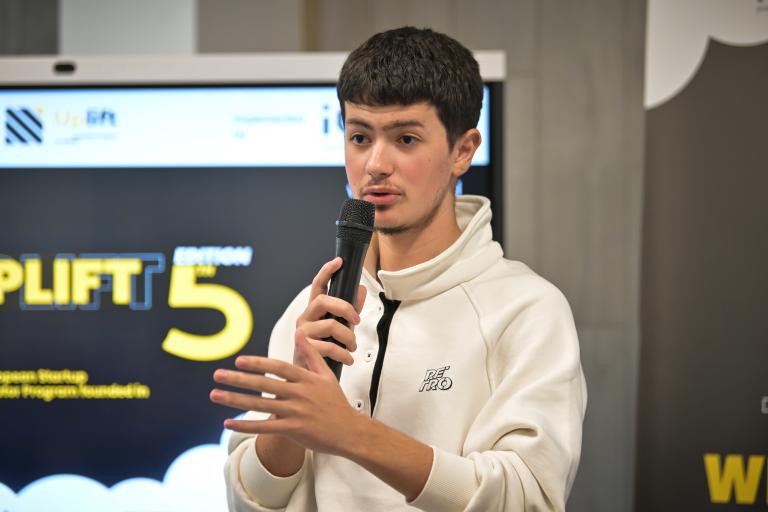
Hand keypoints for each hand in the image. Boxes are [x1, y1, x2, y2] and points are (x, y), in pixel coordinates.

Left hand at [210, 330, 365, 456]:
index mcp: (307, 379)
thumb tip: (299, 333)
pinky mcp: (293, 430)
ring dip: (235, 399)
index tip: (239, 360)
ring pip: (260, 405)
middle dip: (239, 379)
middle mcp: (300, 394)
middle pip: (264, 384)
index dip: (258, 363)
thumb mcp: (327, 375)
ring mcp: (296, 413)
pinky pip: (265, 427)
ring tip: (215, 395)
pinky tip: (228, 423)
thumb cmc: (336, 403)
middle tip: (217, 374)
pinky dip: (245, 425)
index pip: (278, 368)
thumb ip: (311, 355)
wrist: (350, 431)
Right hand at [294, 257, 366, 367]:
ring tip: (353, 347)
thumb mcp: (340, 327)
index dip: (326, 272)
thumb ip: (350, 310)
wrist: (309, 375)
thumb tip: (361, 289)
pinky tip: (348, 359)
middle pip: (323, 300)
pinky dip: (343, 354)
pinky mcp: (303, 348)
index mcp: (313, 310)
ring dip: (348, 337)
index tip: (338, 261)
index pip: (318, 286)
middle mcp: (305, 317)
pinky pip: (328, 346)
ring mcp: (302, 332)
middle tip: (357, 321)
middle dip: (345, 308)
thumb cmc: (323, 348)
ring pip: (330, 325)